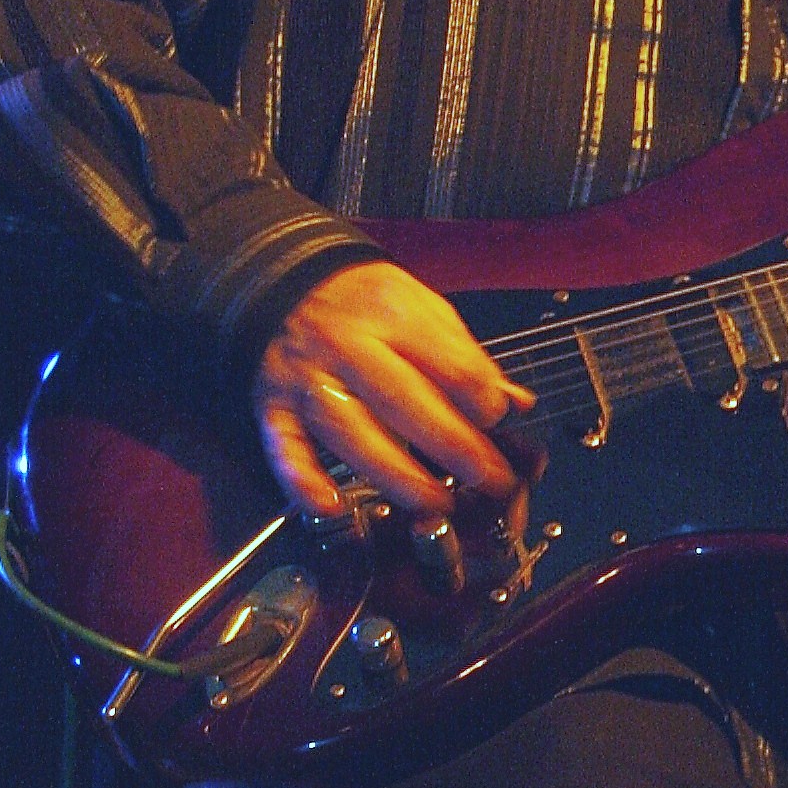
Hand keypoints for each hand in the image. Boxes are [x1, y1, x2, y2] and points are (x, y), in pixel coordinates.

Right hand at [252, 260, 534, 517]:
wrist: (286, 281)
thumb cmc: (362, 302)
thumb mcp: (422, 307)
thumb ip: (465, 355)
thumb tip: (513, 401)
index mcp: (391, 313)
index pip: (448, 364)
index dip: (483, 401)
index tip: (497, 422)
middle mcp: (346, 345)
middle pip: (404, 402)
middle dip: (453, 448)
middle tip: (488, 479)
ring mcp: (307, 377)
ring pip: (350, 432)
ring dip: (396, 475)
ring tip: (434, 502)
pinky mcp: (275, 404)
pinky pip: (285, 447)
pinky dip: (304, 481)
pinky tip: (331, 505)